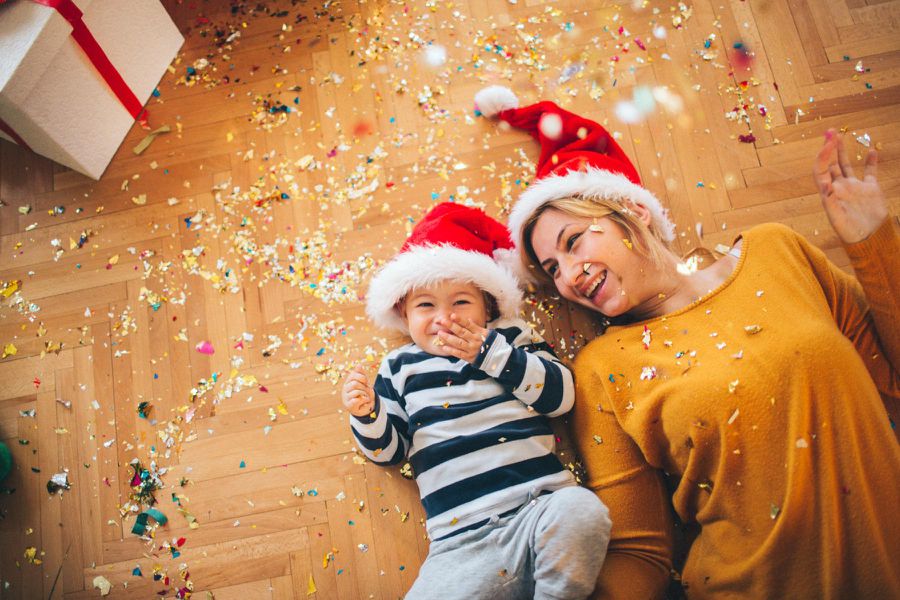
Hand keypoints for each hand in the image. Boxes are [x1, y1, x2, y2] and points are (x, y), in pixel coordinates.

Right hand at [342, 365, 375, 416]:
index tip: (366, 382)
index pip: (354, 375)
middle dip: (364, 387)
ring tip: (366, 397)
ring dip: (365, 394)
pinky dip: (364, 400)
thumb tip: (359, 365)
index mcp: (348, 382)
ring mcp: (346, 397)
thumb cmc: (364, 393)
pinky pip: (357, 400)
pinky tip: (365, 401)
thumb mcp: (364, 383)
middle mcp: (345, 389)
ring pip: (356, 392)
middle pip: (355, 383)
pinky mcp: (348, 405)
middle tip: (366, 391)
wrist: (365, 407)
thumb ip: (361, 374)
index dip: (363, 377)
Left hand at [436, 314, 489, 362]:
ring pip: (458, 342)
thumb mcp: (486, 333)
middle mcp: (475, 340)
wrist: (497, 357)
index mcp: (479, 332)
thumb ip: (476, 327)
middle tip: (442, 321)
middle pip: (462, 332)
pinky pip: (459, 353)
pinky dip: (451, 350)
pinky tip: (444, 347)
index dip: (460, 320)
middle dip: (451, 326)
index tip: (452, 315)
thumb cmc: (491, 343)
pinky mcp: (469, 357)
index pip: (468, 324)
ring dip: (448, 338)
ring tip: (440, 333)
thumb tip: (469, 319)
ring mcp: (472, 349)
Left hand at [813, 129, 887, 243]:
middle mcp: (840, 188)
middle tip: (831, 131)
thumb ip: (830, 201)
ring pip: (847, 165)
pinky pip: (870, 173)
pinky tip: (871, 151)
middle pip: (831, 164)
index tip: (829, 142)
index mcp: (829, 193)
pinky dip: (871, 162)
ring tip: (840, 136)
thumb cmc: (850, 232)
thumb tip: (825, 185)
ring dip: (843, 151)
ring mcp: (855, 188)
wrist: (870, 239)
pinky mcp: (870, 190)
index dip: (823, 155)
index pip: (822, 169)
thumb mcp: (837, 217)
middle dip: (830, 148)